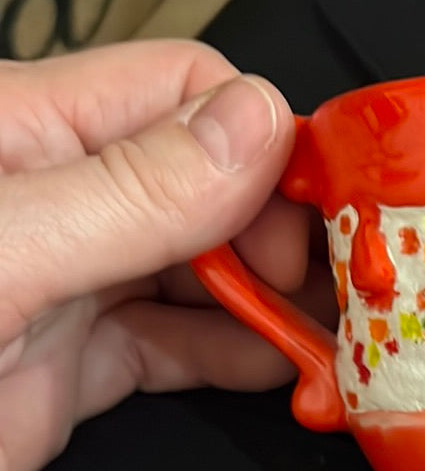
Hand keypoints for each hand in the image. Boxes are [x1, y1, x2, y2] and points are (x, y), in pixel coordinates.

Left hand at [0, 40, 327, 470]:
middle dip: (285, 234)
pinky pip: (183, 347)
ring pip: (208, 271)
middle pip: (215, 185)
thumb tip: (263, 125)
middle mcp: (65, 197)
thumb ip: (129, 193)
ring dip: (278, 304)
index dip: (267, 144)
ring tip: (344, 344)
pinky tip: (292, 378)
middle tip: (345, 297)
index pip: (189, 92)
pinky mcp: (78, 365)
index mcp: (33, 131)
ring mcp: (75, 283)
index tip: (319, 221)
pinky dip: (244, 361)